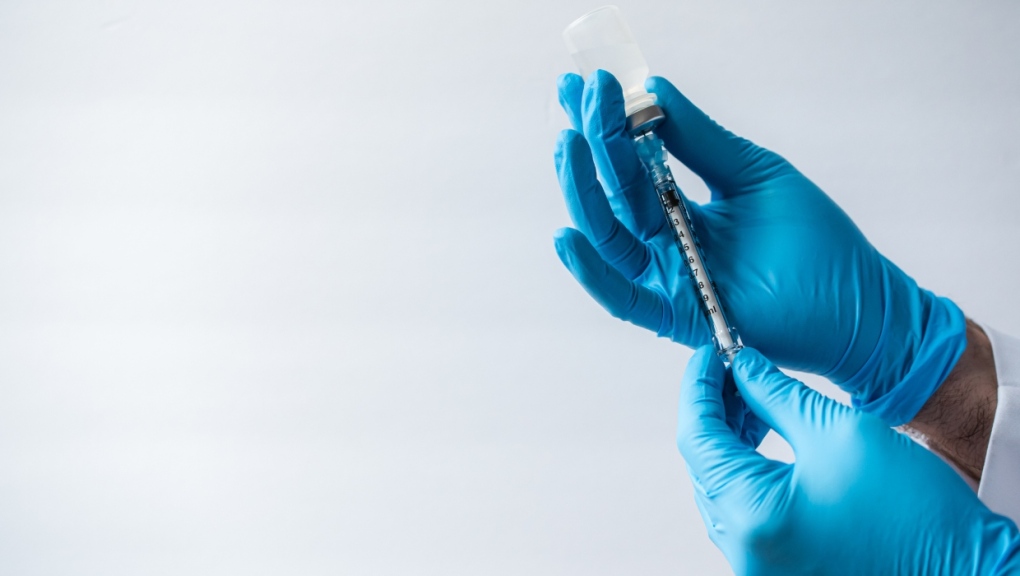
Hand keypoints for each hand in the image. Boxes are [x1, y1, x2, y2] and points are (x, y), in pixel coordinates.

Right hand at [553, 70, 964, 424]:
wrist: (857, 302)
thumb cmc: (814, 241)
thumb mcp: (752, 172)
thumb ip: (700, 140)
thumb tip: (655, 90)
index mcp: (681, 207)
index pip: (632, 162)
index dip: (607, 124)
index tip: (587, 84)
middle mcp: (666, 242)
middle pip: (613, 194)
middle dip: (592, 145)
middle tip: (580, 99)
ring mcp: (668, 278)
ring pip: (609, 237)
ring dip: (582, 192)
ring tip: (569, 146)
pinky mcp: (677, 315)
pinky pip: (623, 297)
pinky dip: (592, 272)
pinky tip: (568, 237)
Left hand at [677, 346, 1019, 575]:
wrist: (965, 569)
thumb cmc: (916, 514)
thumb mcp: (839, 431)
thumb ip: (776, 395)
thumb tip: (742, 367)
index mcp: (754, 514)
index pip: (697, 438)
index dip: (698, 387)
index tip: (708, 354)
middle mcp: (745, 549)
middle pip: (703, 463)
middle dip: (713, 410)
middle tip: (733, 370)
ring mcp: (758, 564)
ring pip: (719, 486)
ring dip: (728, 439)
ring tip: (752, 399)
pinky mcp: (776, 567)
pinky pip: (742, 510)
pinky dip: (745, 470)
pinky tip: (762, 437)